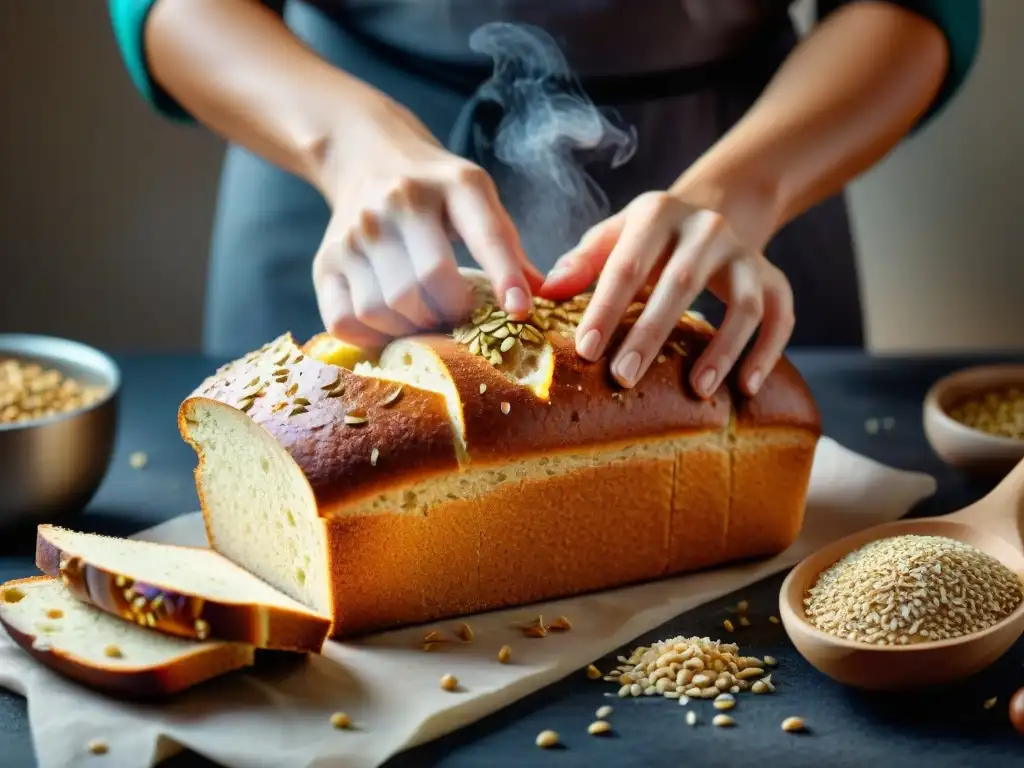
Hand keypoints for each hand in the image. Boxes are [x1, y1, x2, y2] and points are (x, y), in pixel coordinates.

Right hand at [312, 99, 542, 348]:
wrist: (365, 155)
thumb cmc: (434, 189)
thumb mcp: (476, 198)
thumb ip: (506, 245)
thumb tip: (541, 297)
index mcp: (453, 184)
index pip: (485, 234)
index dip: (505, 277)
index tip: (520, 311)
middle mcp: (398, 202)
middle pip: (430, 283)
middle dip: (452, 313)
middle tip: (459, 314)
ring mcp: (355, 232)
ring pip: (387, 308)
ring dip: (413, 327)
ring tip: (426, 315)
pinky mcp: (325, 261)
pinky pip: (345, 321)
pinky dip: (372, 337)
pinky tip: (391, 324)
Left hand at [540, 191, 793, 397]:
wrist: (713, 211)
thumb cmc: (647, 241)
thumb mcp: (613, 237)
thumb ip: (582, 263)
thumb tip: (545, 294)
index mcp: (657, 215)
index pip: (626, 265)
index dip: (605, 309)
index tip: (585, 351)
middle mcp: (706, 229)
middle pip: (681, 283)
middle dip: (651, 333)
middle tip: (624, 377)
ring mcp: (746, 254)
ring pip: (743, 303)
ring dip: (722, 348)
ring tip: (697, 389)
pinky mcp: (775, 279)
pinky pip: (781, 317)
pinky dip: (768, 352)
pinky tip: (746, 388)